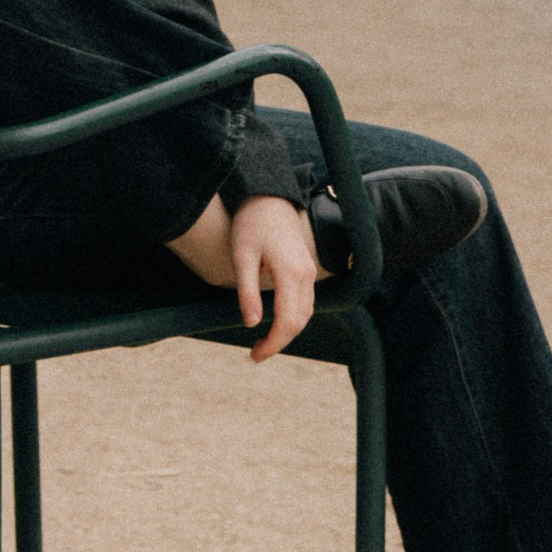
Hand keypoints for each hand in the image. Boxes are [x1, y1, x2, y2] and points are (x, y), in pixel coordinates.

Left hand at [229, 194, 320, 362]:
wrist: (267, 196)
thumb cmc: (250, 222)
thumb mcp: (242, 256)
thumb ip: (247, 291)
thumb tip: (251, 324)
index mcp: (291, 271)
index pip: (287, 320)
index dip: (273, 343)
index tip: (254, 355)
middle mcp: (306, 274)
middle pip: (299, 321)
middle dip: (279, 342)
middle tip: (255, 353)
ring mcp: (309, 270)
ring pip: (305, 313)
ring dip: (287, 331)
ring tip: (263, 341)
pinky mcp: (306, 268)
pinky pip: (305, 301)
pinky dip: (292, 317)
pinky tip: (274, 321)